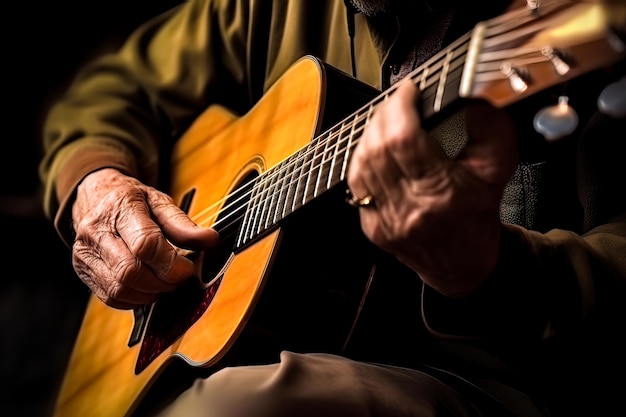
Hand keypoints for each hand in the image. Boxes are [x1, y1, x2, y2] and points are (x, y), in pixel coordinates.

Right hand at [71, 168, 218, 308]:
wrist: (97, 197)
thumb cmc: (134, 201)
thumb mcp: (160, 202)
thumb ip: (184, 224)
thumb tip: (211, 240)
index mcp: (120, 207)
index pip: (145, 244)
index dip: (172, 264)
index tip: (188, 268)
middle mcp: (96, 230)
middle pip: (131, 271)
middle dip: (162, 282)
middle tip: (178, 278)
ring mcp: (85, 252)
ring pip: (120, 289)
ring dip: (150, 293)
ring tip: (164, 282)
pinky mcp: (82, 270)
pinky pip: (111, 297)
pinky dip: (135, 299)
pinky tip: (147, 288)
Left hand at [347, 81, 516, 297]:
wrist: (463, 265)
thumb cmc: (479, 215)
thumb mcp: (498, 169)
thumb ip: (489, 129)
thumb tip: (469, 97)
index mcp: (441, 194)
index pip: (404, 139)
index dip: (400, 107)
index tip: (408, 90)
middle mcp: (409, 209)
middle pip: (378, 148)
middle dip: (384, 115)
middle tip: (398, 101)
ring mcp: (385, 220)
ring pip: (361, 164)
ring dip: (370, 134)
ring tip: (388, 120)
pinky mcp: (372, 226)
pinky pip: (357, 183)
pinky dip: (363, 158)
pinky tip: (377, 147)